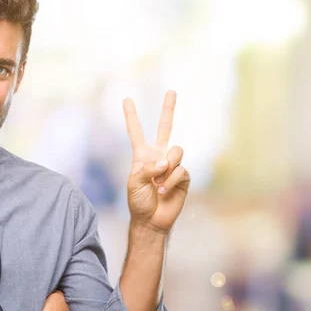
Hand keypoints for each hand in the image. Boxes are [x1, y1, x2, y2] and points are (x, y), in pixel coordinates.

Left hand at [123, 90, 190, 232]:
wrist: (152, 220)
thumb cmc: (138, 202)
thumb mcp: (133, 183)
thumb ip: (146, 168)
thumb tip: (165, 161)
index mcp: (142, 155)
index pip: (136, 131)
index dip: (131, 116)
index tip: (127, 99)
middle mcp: (158, 155)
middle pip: (166, 127)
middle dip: (169, 109)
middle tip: (171, 90)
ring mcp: (172, 165)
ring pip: (176, 151)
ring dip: (167, 167)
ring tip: (158, 183)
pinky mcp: (183, 176)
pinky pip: (181, 170)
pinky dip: (171, 180)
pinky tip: (164, 190)